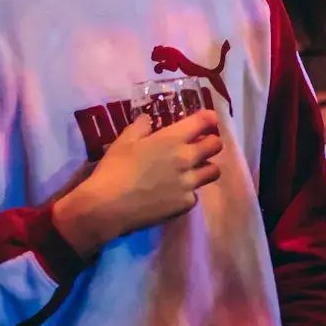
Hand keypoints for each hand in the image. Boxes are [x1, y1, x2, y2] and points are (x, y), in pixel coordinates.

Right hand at [54, 110, 223, 255]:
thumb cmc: (114, 169)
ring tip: (192, 171)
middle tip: (200, 146)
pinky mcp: (186, 204)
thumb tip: (148, 119)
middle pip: (216, 146)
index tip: (206, 121)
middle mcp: (186, 158)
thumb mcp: (124, 141)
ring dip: (206, 168)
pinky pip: (195, 194)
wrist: (108, 206)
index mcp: (172, 139)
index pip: (204, 121)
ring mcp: (189, 183)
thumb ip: (140, 127)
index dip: (209, 119)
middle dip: (211, 143)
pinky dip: (188, 192)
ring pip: (213, 171)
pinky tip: (173, 194)